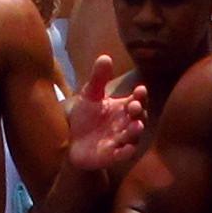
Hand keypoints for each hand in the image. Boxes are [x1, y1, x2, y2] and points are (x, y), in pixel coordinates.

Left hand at [68, 56, 147, 177]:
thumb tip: (105, 57)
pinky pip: (122, 155)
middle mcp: (126, 124)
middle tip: (135, 106)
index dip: (140, 96)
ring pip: (133, 136)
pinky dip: (126, 152)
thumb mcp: (90, 95)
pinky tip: (127, 148)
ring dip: (136, 131)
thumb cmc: (85, 117)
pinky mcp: (112, 155)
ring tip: (137, 126)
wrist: (71, 141)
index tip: (140, 90)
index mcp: (123, 108)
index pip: (137, 100)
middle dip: (139, 112)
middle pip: (138, 117)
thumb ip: (98, 79)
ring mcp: (120, 140)